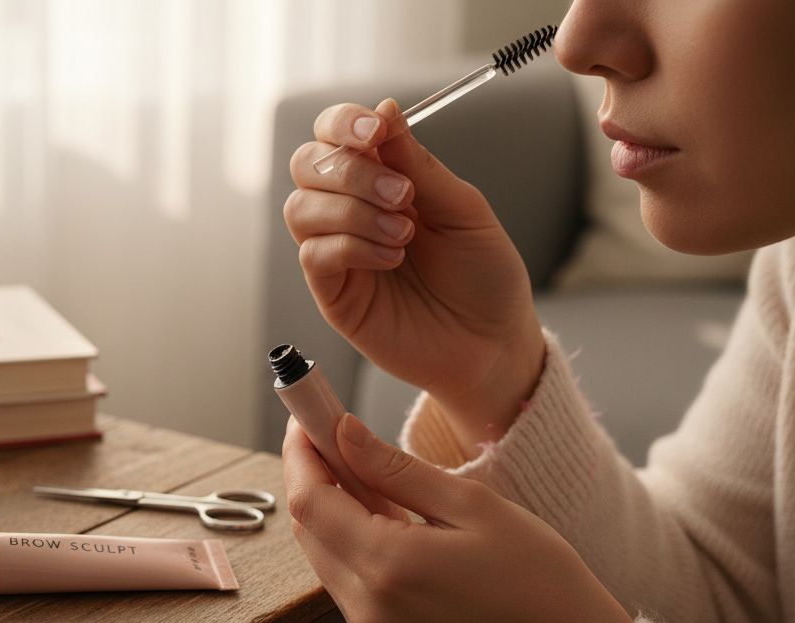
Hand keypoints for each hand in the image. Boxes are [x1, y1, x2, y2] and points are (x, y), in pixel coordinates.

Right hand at [283, 99, 545, 446]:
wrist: (493, 342)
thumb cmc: (483, 276)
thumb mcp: (463, 208)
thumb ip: (419, 163)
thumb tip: (385, 109)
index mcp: (381, 179)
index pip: (333, 135)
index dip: (342, 123)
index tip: (375, 131)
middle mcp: (350, 211)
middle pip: (306, 164)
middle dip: (349, 170)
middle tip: (402, 194)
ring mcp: (337, 253)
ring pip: (301, 208)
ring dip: (353, 210)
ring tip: (404, 233)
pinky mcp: (333, 294)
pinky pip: (314, 255)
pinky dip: (352, 247)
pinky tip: (392, 258)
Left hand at [283, 414, 633, 622]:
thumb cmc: (537, 574)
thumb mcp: (471, 503)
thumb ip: (395, 468)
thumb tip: (343, 432)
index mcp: (388, 567)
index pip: (310, 500)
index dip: (302, 453)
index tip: (308, 416)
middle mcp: (366, 607)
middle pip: (308, 528)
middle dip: (314, 475)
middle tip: (336, 434)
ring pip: (322, 554)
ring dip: (332, 510)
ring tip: (371, 475)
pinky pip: (344, 582)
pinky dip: (351, 544)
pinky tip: (384, 520)